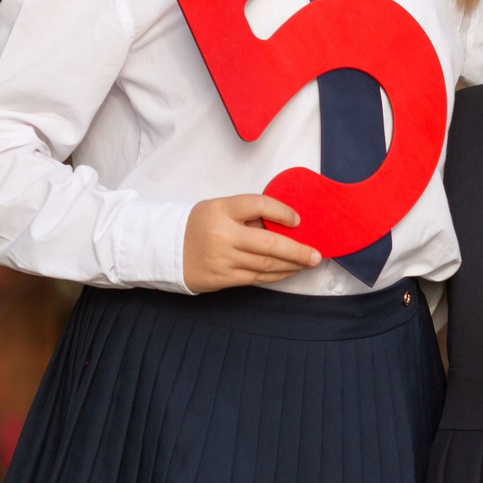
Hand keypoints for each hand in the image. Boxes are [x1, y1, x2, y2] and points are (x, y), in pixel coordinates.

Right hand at [183, 195, 323, 291]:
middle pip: (268, 244)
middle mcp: (222, 235)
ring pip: (265, 264)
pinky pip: (256, 278)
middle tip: (317, 255)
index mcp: (221, 210)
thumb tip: (285, 224)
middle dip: (297, 251)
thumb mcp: (219, 209)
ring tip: (308, 263)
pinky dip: (276, 275)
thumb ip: (248, 215)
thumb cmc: (199, 225)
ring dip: (291, 265)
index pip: (258, 205)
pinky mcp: (222, 278)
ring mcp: (222, 259)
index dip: (282, 211)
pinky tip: (289, 271)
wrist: (166, 248)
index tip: (297, 220)